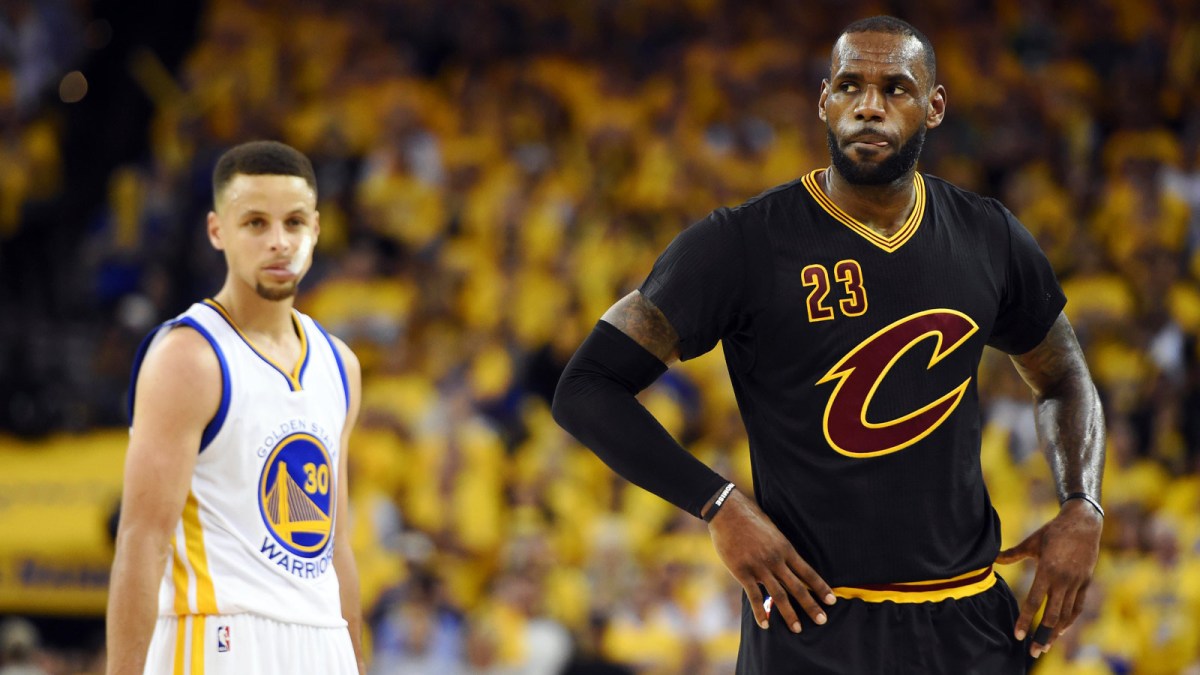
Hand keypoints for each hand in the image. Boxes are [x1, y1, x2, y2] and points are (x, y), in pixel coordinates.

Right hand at [708, 488, 835, 632]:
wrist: (727, 511)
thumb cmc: (750, 518)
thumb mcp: (773, 530)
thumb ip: (780, 548)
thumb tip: (788, 561)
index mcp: (785, 548)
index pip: (808, 572)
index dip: (821, 587)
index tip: (831, 601)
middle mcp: (775, 560)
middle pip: (798, 587)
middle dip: (811, 605)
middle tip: (822, 621)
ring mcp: (759, 567)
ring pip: (779, 595)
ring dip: (790, 614)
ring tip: (798, 629)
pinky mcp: (742, 572)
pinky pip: (754, 596)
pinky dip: (761, 612)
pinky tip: (766, 625)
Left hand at [995, 499, 1101, 657]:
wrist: (1083, 523)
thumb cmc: (1053, 532)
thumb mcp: (1032, 542)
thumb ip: (1013, 554)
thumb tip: (994, 559)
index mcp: (1047, 570)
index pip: (1034, 601)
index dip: (1025, 620)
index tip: (1017, 635)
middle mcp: (1063, 580)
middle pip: (1052, 615)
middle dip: (1041, 635)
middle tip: (1033, 652)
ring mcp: (1076, 582)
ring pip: (1066, 614)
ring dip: (1056, 632)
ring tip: (1046, 646)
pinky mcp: (1086, 582)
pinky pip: (1078, 606)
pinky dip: (1070, 620)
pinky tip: (1061, 630)